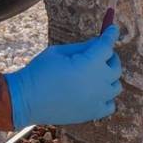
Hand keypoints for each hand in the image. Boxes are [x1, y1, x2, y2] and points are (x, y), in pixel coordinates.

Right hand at [3, 25, 122, 127]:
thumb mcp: (58, 52)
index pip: (107, 45)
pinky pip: (110, 105)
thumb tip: (97, 43)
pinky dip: (107, 97)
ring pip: (116, 86)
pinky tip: (95, 93)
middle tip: (101, 53)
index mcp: (90, 63)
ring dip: (109, 77)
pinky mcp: (92, 113)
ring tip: (96, 74)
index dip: (110, 34)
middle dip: (109, 56)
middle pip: (115, 66)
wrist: (26, 99)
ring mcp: (98, 99)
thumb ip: (81, 47)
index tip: (113, 29)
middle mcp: (99, 82)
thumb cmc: (40, 71)